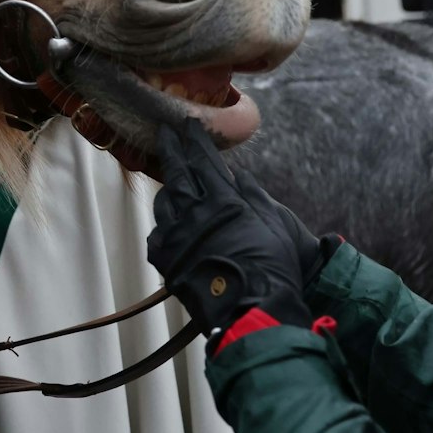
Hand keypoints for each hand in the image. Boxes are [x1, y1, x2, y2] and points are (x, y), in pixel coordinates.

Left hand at [145, 120, 312, 333]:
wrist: (254, 307)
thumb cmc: (272, 265)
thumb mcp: (273, 222)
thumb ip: (252, 194)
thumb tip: (237, 173)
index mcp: (222, 200)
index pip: (203, 161)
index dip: (196, 140)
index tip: (189, 125)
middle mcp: (194, 213)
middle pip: (176, 173)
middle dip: (171, 149)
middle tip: (165, 132)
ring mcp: (176, 236)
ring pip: (163, 202)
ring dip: (167, 188)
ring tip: (170, 181)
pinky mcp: (165, 260)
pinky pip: (158, 234)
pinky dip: (164, 224)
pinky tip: (169, 223)